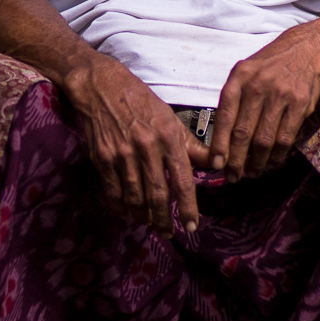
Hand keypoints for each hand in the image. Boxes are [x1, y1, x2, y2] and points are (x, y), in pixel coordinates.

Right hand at [60, 50, 204, 230]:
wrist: (102, 86)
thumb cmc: (141, 102)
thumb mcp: (170, 119)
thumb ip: (192, 146)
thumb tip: (217, 165)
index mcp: (168, 137)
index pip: (182, 179)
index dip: (188, 206)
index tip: (192, 226)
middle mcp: (147, 147)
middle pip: (158, 193)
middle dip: (164, 219)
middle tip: (167, 234)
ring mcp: (123, 153)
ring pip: (135, 195)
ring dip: (142, 215)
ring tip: (148, 223)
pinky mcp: (103, 156)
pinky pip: (113, 189)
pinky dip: (119, 205)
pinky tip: (125, 212)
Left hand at [208, 22, 319, 180]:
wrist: (307, 48)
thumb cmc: (270, 64)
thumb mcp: (245, 72)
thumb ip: (233, 99)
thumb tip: (221, 137)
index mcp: (239, 78)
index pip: (225, 117)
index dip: (220, 144)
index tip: (216, 164)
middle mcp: (257, 86)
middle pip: (243, 133)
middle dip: (236, 160)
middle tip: (233, 177)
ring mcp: (279, 95)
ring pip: (264, 139)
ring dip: (256, 162)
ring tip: (251, 173)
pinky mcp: (299, 104)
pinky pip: (285, 138)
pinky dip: (277, 155)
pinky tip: (271, 163)